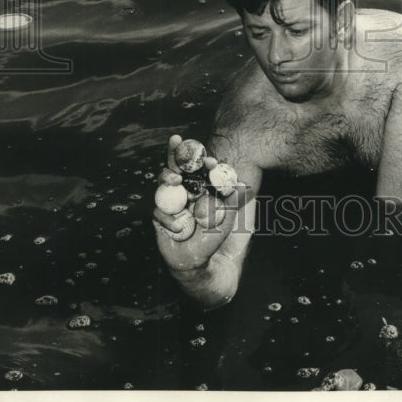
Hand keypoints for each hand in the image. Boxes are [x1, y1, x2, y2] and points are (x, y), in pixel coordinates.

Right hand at [152, 135, 247, 275]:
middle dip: (175, 151)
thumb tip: (242, 184)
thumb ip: (232, 202)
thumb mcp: (227, 219)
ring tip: (175, 179)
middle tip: (176, 139)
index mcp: (198, 187)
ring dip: (167, 177)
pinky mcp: (159, 217)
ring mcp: (170, 202)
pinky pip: (159, 212)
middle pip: (177, 166)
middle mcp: (183, 191)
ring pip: (163, 184)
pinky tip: (178, 227)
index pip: (198, 168)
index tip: (210, 159)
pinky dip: (168, 219)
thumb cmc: (213, 237)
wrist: (197, 261)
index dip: (202, 160)